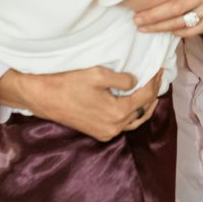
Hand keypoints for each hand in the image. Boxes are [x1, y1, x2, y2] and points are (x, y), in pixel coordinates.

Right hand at [0, 67, 163, 141]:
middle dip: (153, 94)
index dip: (154, 82)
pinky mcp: (97, 132)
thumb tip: (134, 82)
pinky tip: (132, 103)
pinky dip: (132, 114)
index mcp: (117, 113)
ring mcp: (105, 132)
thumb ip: (122, 79)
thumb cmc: (68, 83)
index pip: (145, 97)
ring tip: (151, 91)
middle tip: (158, 78)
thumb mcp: (98, 74)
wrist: (43, 97)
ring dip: (144, 106)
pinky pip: (122, 124)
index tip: (159, 69)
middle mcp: (113, 127)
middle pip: (143, 111)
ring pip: (134, 121)